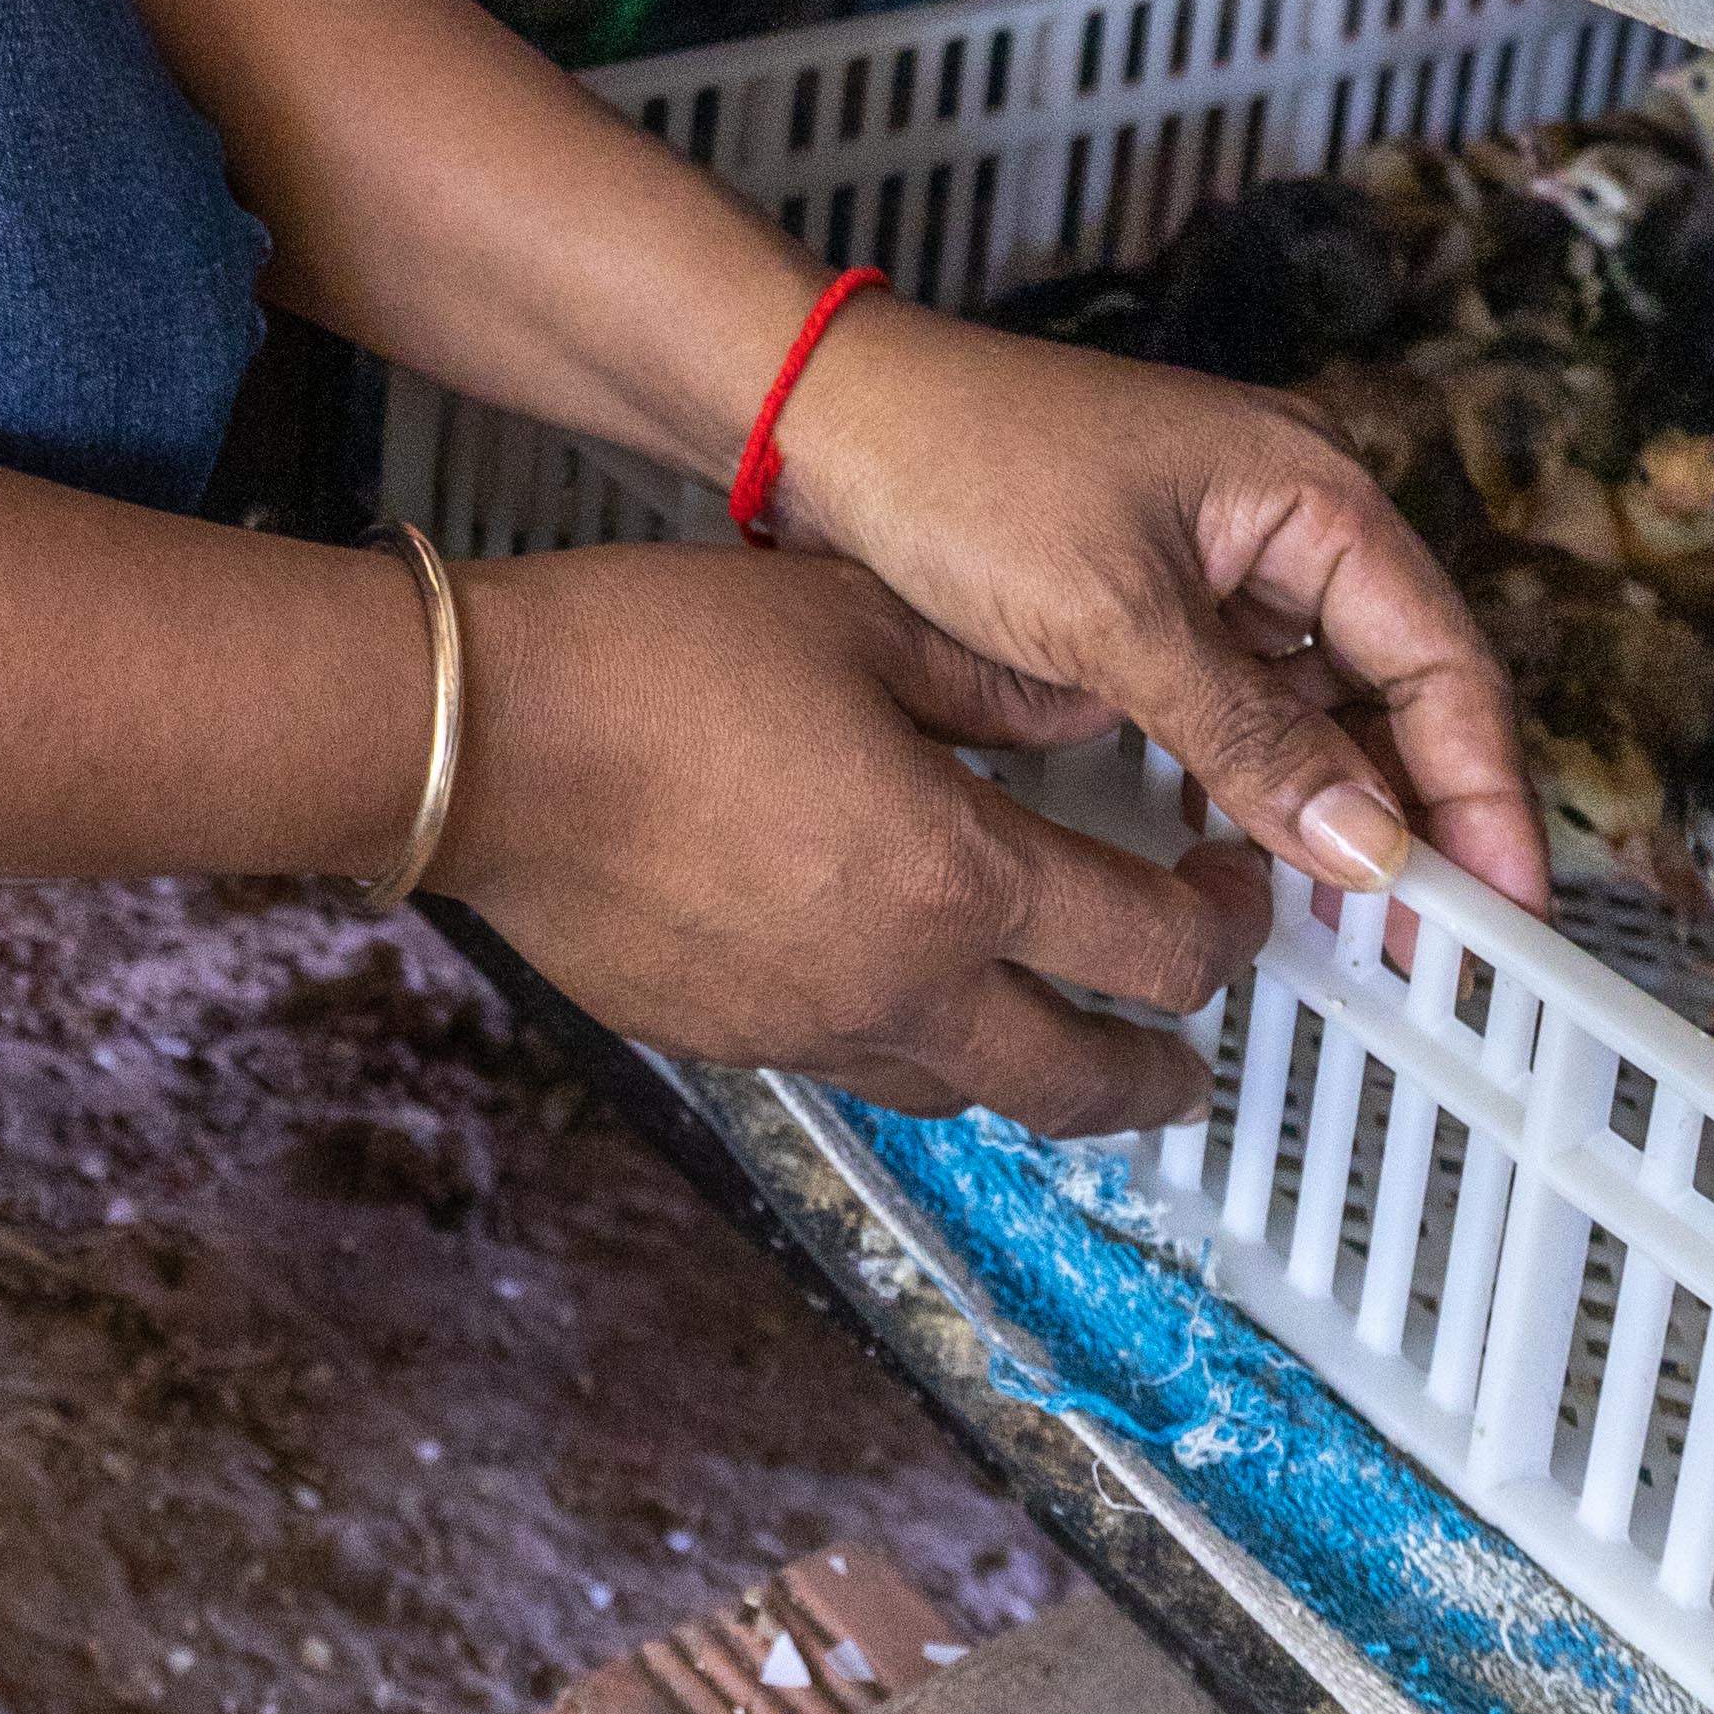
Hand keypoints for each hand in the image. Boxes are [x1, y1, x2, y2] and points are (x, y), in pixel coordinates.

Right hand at [434, 541, 1272, 1136]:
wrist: (480, 741)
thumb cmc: (655, 659)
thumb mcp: (859, 618)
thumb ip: (1001, 675)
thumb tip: (1096, 704)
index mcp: (958, 874)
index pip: (1155, 949)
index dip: (1225, 927)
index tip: (1233, 889)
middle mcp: (900, 983)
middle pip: (1083, 1082)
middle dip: (1164, 1074)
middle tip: (1194, 1052)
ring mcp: (808, 1028)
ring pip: (972, 1095)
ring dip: (1040, 1074)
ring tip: (1061, 1037)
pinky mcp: (728, 1040)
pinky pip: (860, 1068)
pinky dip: (915, 1048)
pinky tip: (900, 988)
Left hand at [761, 297, 1545, 918]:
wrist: (818, 420)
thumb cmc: (958, 471)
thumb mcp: (1113, 622)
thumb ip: (1250, 740)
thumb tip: (1371, 848)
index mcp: (1308, 493)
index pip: (1444, 660)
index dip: (1482, 791)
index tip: (1502, 904)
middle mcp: (1285, 522)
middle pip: (1398, 690)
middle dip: (1418, 815)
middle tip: (1436, 947)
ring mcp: (1220, 562)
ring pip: (1321, 709)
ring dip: (1339, 810)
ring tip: (1359, 929)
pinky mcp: (1155, 602)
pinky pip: (1244, 707)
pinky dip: (1258, 783)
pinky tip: (1254, 863)